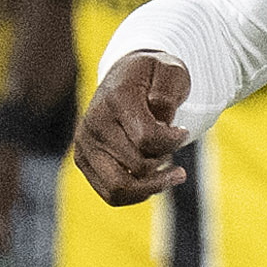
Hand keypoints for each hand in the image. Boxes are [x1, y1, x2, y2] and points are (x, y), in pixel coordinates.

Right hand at [69, 51, 190, 204]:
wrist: (124, 77)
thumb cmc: (153, 77)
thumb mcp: (170, 71)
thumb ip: (168, 93)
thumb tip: (160, 122)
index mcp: (116, 98)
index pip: (147, 138)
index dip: (173, 141)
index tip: (183, 132)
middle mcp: (94, 123)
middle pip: (137, 167)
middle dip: (163, 161)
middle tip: (171, 147)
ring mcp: (84, 144)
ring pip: (119, 189)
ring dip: (151, 186)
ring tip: (170, 174)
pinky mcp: (82, 160)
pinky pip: (111, 194)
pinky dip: (136, 194)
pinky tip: (153, 180)